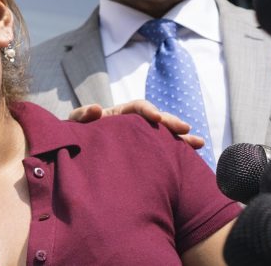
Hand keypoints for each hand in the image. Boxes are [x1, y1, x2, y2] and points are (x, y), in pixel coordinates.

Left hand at [68, 100, 204, 149]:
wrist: (71, 159)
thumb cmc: (72, 138)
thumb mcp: (73, 126)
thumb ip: (82, 117)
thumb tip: (97, 109)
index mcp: (118, 116)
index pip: (137, 108)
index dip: (148, 110)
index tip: (156, 118)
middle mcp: (131, 127)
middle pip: (156, 121)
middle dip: (171, 123)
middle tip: (185, 130)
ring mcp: (138, 143)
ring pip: (162, 138)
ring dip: (180, 139)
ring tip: (199, 143)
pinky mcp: (141, 158)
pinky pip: (160, 156)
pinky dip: (175, 157)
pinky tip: (190, 163)